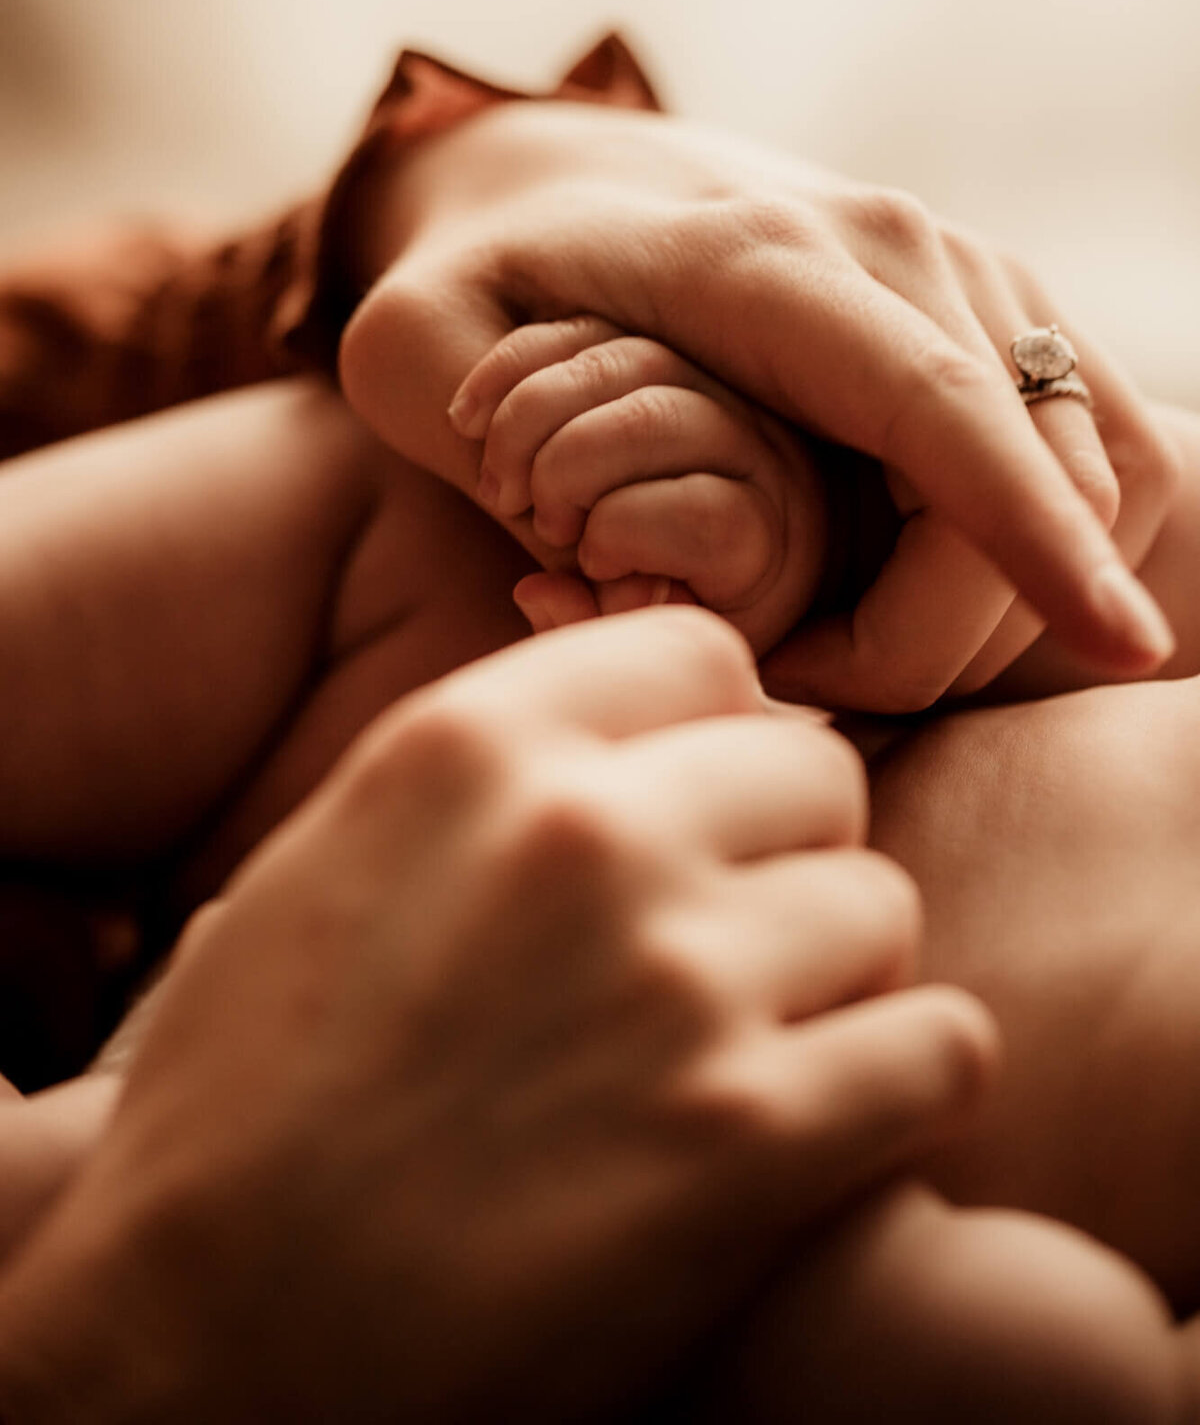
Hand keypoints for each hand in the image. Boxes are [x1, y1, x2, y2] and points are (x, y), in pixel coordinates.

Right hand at [0, 611, 993, 1422]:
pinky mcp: (754, 1142)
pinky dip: (909, 1079)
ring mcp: (677, 980)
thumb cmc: (238, 1115)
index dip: (719, 732)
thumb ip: (473, 786)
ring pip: (881, 904)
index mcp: (466, 749)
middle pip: (812, 770)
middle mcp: (583, 834)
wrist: (205, 1346)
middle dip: (788, 848)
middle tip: (740, 937)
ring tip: (765, 1040)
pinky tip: (836, 1116)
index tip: (706, 802)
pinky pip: (944, 1045)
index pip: (702, 654)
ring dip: (841, 975)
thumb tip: (608, 747)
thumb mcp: (317, 873)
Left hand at [339, 98, 1176, 709]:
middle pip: (1024, 468)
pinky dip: (1029, 551)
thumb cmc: (490, 280)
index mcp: (769, 260)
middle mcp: (897, 251)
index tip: (1121, 648)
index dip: (1029, 530)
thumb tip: (551, 542)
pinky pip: (1073, 454)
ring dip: (997, 597)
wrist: (567, 184)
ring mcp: (960, 274)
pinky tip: (914, 598)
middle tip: (804, 686)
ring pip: (1071, 469)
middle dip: (956, 627)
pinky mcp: (989, 313)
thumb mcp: (404, 337)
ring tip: (837, 646)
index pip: (932, 402)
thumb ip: (444, 418)